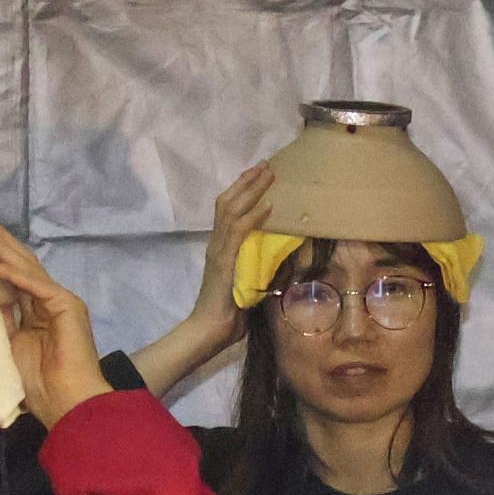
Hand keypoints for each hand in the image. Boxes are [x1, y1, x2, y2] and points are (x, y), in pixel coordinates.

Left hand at [0, 215, 106, 427]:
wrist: (69, 405)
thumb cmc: (44, 388)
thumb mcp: (14, 349)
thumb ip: (5, 325)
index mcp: (40, 312)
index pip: (15, 275)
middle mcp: (51, 300)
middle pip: (19, 262)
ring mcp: (60, 300)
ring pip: (24, 265)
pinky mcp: (65, 305)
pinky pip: (30, 283)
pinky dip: (7, 272)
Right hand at [193, 164, 272, 329]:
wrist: (210, 329)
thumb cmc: (229, 312)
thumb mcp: (248, 282)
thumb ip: (259, 267)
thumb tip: (282, 258)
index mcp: (221, 247)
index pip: (228, 210)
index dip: (242, 190)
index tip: (258, 175)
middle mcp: (217, 243)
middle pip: (228, 202)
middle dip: (247, 182)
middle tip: (266, 165)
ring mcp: (219, 250)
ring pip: (232, 210)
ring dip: (251, 191)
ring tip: (268, 175)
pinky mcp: (224, 261)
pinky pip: (238, 233)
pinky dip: (253, 218)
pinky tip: (267, 207)